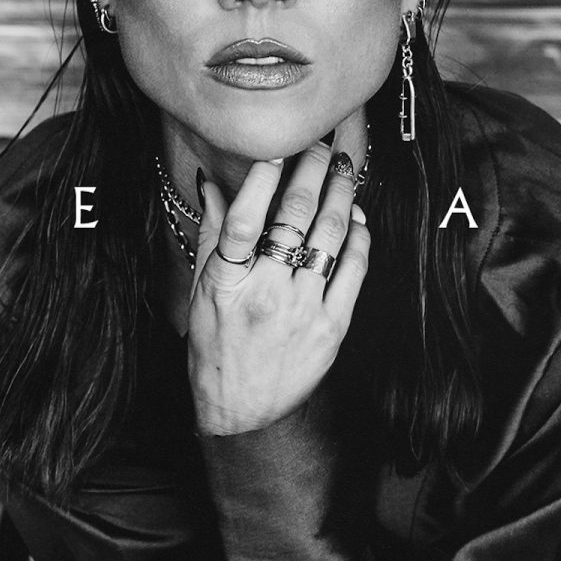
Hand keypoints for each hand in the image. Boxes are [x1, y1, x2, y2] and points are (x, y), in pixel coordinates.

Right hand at [188, 142, 370, 434]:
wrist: (243, 413)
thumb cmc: (216, 349)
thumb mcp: (202, 292)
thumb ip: (212, 235)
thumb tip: (213, 183)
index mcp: (226, 284)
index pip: (244, 219)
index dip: (262, 179)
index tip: (277, 149)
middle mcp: (265, 294)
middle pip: (295, 218)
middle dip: (313, 172)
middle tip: (321, 146)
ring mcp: (303, 310)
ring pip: (330, 235)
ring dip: (341, 194)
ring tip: (344, 168)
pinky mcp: (333, 326)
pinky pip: (353, 267)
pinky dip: (358, 235)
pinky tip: (356, 215)